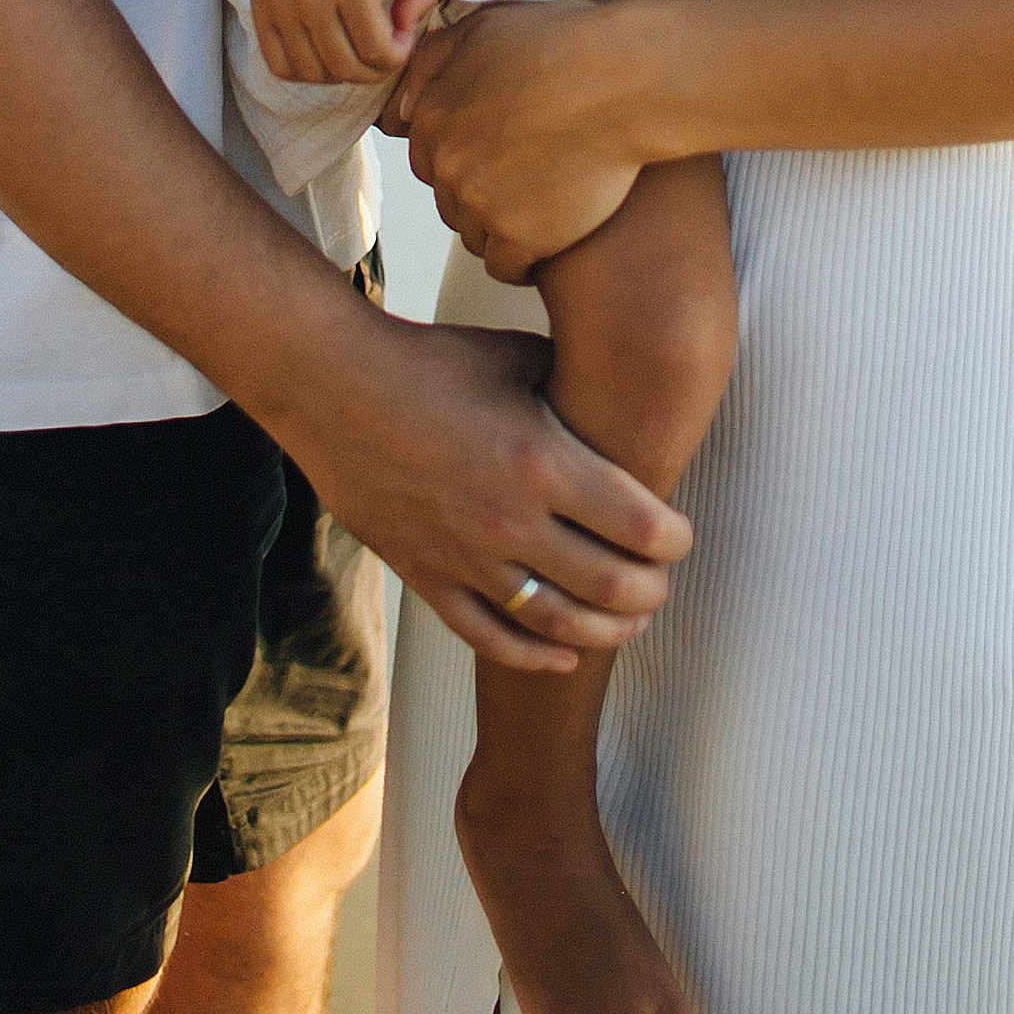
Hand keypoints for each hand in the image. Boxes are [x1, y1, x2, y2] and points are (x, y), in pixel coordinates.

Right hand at [250, 0, 438, 84]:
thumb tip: (403, 36)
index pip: (378, 51)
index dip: (398, 56)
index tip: (400, 37)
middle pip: (346, 68)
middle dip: (373, 71)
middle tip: (380, 51)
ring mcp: (279, 6)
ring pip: (312, 73)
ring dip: (339, 75)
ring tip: (352, 52)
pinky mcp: (259, 9)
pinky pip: (279, 65)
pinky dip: (304, 72)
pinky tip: (321, 55)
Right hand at [277, 309, 692, 672]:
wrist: (334, 390)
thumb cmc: (431, 363)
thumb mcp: (516, 358)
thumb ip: (572, 385)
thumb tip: (616, 396)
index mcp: (542, 461)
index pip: (641, 526)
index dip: (674, 539)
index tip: (679, 536)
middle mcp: (511, 519)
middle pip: (611, 585)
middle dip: (651, 590)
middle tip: (661, 581)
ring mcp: (467, 557)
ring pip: (558, 623)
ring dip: (606, 629)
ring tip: (629, 620)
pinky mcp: (428, 577)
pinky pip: (490, 637)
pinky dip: (535, 655)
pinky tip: (563, 654)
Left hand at [395, 0, 672, 282]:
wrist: (626, 80)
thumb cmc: (567, 44)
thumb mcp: (485, 27)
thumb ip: (432, 62)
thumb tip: (403, 106)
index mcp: (433, 114)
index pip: (427, 156)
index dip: (465, 153)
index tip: (498, 150)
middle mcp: (447, 162)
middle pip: (450, 198)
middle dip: (481, 190)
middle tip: (527, 175)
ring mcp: (480, 203)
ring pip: (474, 234)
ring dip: (500, 226)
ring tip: (542, 206)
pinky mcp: (519, 237)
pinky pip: (505, 267)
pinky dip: (523, 260)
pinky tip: (547, 241)